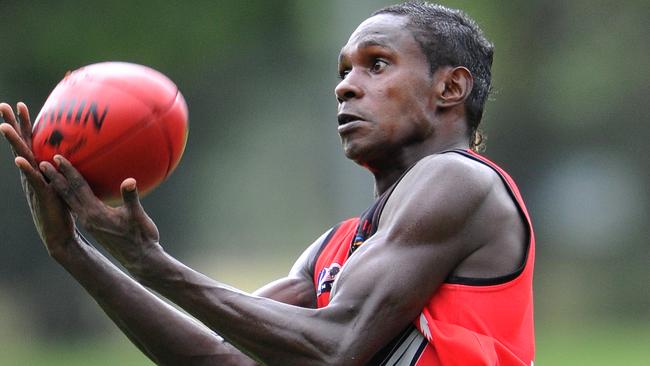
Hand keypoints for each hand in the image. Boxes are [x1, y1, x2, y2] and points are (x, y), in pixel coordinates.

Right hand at [0, 102, 75, 257]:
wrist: (61, 235)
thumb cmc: (67, 208)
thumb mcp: (69, 183)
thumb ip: (71, 168)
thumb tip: (90, 151)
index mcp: (38, 169)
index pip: (30, 142)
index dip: (25, 125)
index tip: (19, 105)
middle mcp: (32, 174)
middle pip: (20, 145)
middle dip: (12, 125)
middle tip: (3, 105)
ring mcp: (33, 184)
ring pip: (22, 159)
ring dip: (13, 143)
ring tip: (4, 126)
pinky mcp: (41, 196)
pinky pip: (33, 180)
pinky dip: (26, 170)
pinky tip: (20, 160)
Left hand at [38, 155, 161, 271]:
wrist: (140, 258)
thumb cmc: (141, 237)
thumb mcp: (138, 215)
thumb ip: (131, 197)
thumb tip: (129, 180)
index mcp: (95, 213)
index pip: (78, 188)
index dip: (68, 172)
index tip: (57, 158)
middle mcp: (87, 217)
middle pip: (67, 194)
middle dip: (55, 178)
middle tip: (42, 163)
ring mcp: (89, 222)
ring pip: (69, 201)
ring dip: (59, 187)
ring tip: (50, 175)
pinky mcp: (92, 226)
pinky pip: (76, 207)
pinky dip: (69, 196)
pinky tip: (72, 192)